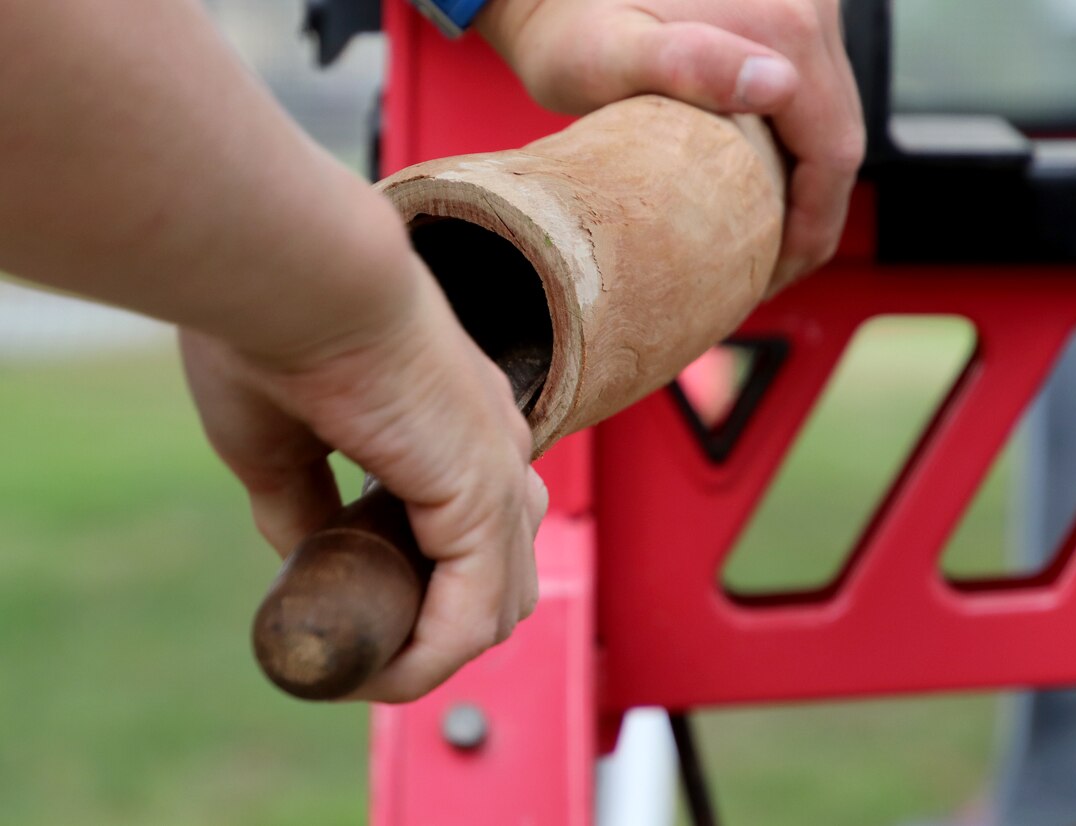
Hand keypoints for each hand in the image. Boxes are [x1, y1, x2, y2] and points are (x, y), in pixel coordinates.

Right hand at [181, 249, 546, 702]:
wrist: (292, 269)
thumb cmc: (272, 326)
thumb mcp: (282, 440)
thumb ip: (307, 504)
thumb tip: (308, 559)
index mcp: (457, 419)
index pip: (476, 528)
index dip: (422, 586)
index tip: (352, 605)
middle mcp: (494, 443)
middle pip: (501, 575)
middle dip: (434, 626)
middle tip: (358, 641)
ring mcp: (496, 466)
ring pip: (496, 605)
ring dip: (431, 653)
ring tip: (362, 665)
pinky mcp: (480, 492)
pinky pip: (470, 615)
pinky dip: (424, 659)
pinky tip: (373, 670)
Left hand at [477, 0, 864, 285]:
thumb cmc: (568, 25)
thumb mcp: (607, 54)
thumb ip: (684, 64)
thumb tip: (778, 87)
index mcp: (783, 26)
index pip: (834, 152)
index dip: (811, 229)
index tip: (773, 276)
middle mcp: (809, 9)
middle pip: (839, 138)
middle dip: (811, 216)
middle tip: (766, 273)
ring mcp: (803, 10)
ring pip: (829, 120)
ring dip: (805, 186)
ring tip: (759, 242)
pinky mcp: (788, 16)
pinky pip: (812, 99)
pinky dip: (793, 150)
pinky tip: (757, 187)